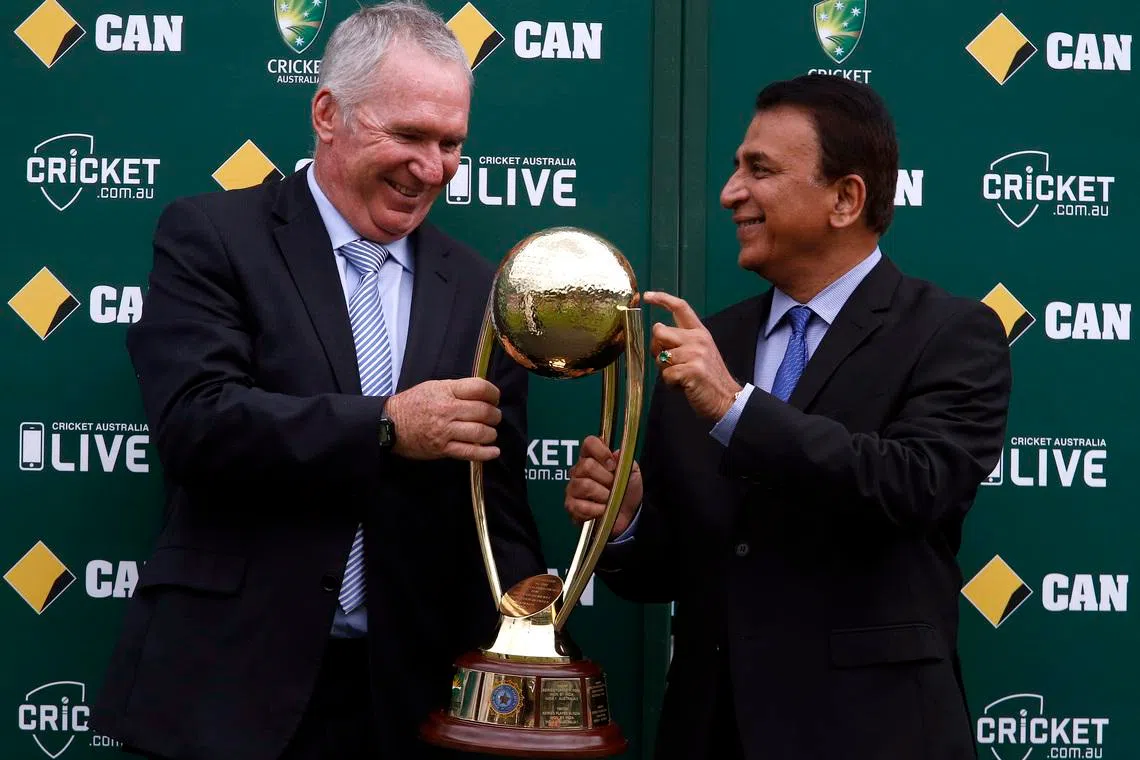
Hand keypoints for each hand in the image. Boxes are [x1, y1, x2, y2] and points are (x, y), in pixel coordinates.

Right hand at [384, 378, 501, 461]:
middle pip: (483, 411)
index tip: (494, 398)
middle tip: (494, 417)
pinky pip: (469, 452)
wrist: (390, 425)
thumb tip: (482, 394)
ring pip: (480, 432)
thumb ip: (457, 389)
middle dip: (495, 415)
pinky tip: (494, 451)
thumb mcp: (433, 387)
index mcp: (446, 391)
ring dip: (491, 433)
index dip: (493, 393)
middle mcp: (447, 410)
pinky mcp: (443, 449)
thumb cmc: (413, 403)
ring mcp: (445, 431)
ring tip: (490, 432)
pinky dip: (485, 453)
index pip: (479, 388)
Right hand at [564, 436, 642, 537]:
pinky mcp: (571, 505)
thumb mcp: (632, 473)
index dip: (601, 452)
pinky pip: (581, 505)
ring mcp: (573, 487)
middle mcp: (579, 470)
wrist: (628, 515)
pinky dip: (596, 510)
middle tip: (613, 486)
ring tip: (609, 499)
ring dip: (603, 495)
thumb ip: (626, 461)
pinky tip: (602, 510)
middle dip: (606, 479)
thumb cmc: (627, 491)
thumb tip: (616, 453)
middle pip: (586, 466)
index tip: (613, 465)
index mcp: (593, 457)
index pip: (589, 443)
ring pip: (584, 485)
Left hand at [644, 291, 741, 418]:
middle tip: (668, 362)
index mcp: (700, 332)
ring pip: (660, 356)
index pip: (680, 307)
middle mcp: (698, 339)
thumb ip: (680, 342)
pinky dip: (671, 384)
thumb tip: (657, 338)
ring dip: (666, 371)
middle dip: (656, 348)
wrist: (728, 399)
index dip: (662, 299)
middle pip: (659, 331)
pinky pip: (666, 374)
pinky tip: (684, 386)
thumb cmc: (708, 379)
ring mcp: (696, 353)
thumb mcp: (699, 353)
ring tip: (682, 377)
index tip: (646, 296)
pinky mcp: (693, 370)